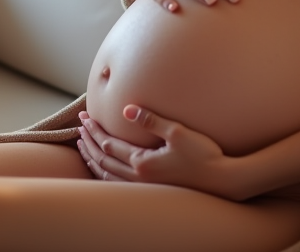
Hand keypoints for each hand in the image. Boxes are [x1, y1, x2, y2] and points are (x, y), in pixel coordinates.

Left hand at [76, 107, 244, 199]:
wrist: (221, 181)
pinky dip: (103, 172)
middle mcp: (138, 178)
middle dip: (88, 142)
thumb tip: (127, 109)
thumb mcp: (178, 132)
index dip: (94, 129)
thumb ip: (151, 120)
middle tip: (78, 126)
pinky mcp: (150, 189)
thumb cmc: (203, 155)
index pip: (108, 144)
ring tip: (83, 147)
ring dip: (92, 158)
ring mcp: (143, 187)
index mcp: (142, 162)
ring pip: (106, 174)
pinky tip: (103, 166)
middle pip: (102, 159)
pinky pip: (116, 182)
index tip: (84, 116)